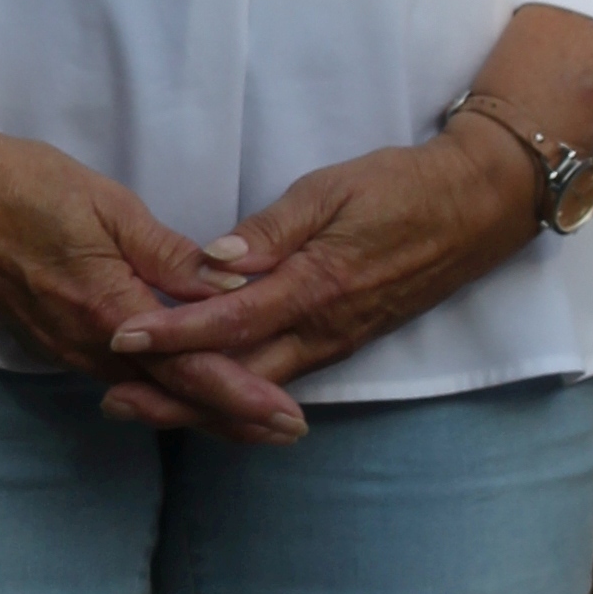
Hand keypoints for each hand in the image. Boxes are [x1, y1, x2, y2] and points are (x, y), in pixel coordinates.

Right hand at [0, 125, 305, 440]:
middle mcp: (86, 344)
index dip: (243, 395)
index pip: (190, 368)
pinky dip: (160, 388)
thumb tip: (233, 287)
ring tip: (251, 417)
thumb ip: (170, 255)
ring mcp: (65, 347)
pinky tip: (184, 386)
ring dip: (199, 406)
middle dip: (232, 416)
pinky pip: (118, 375)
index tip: (287, 416)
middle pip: (172, 394)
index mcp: (108, 311)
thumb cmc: (25, 187)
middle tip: (288, 430)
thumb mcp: (109, 207)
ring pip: (145, 389)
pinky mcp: (51, 339)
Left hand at [101, 116, 538, 411]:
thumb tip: (215, 261)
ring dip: (202, 402)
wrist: (477, 208)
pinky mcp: (342, 343)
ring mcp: (335, 342)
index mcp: (316, 286)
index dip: (175, 334)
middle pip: (239, 378)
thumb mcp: (333, 189)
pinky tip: (204, 391)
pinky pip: (282, 378)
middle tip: (115, 402)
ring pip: (259, 386)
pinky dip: (238, 391)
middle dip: (177, 395)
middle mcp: (324, 329)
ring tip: (143, 405)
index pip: (231, 321)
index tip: (123, 338)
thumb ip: (273, 228)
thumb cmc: (401, 188)